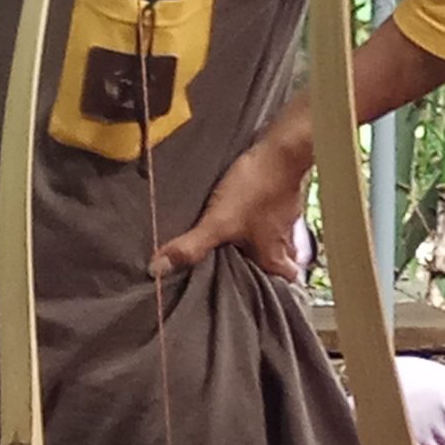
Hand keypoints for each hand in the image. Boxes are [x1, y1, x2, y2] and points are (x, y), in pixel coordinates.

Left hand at [150, 119, 311, 281]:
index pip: (284, 285)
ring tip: (240, 244)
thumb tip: (157, 270)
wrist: (282, 150)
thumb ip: (191, 247)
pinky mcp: (283, 196)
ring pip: (277, 240)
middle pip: (280, 263)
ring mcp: (287, 218)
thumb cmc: (255, 191)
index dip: (273, 291)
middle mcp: (285, 242)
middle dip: (263, 267)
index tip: (256, 294)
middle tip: (242, 269)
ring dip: (262, 242)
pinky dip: (262, 219)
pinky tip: (247, 214)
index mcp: (273, 257)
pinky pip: (273, 216)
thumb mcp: (218, 222)